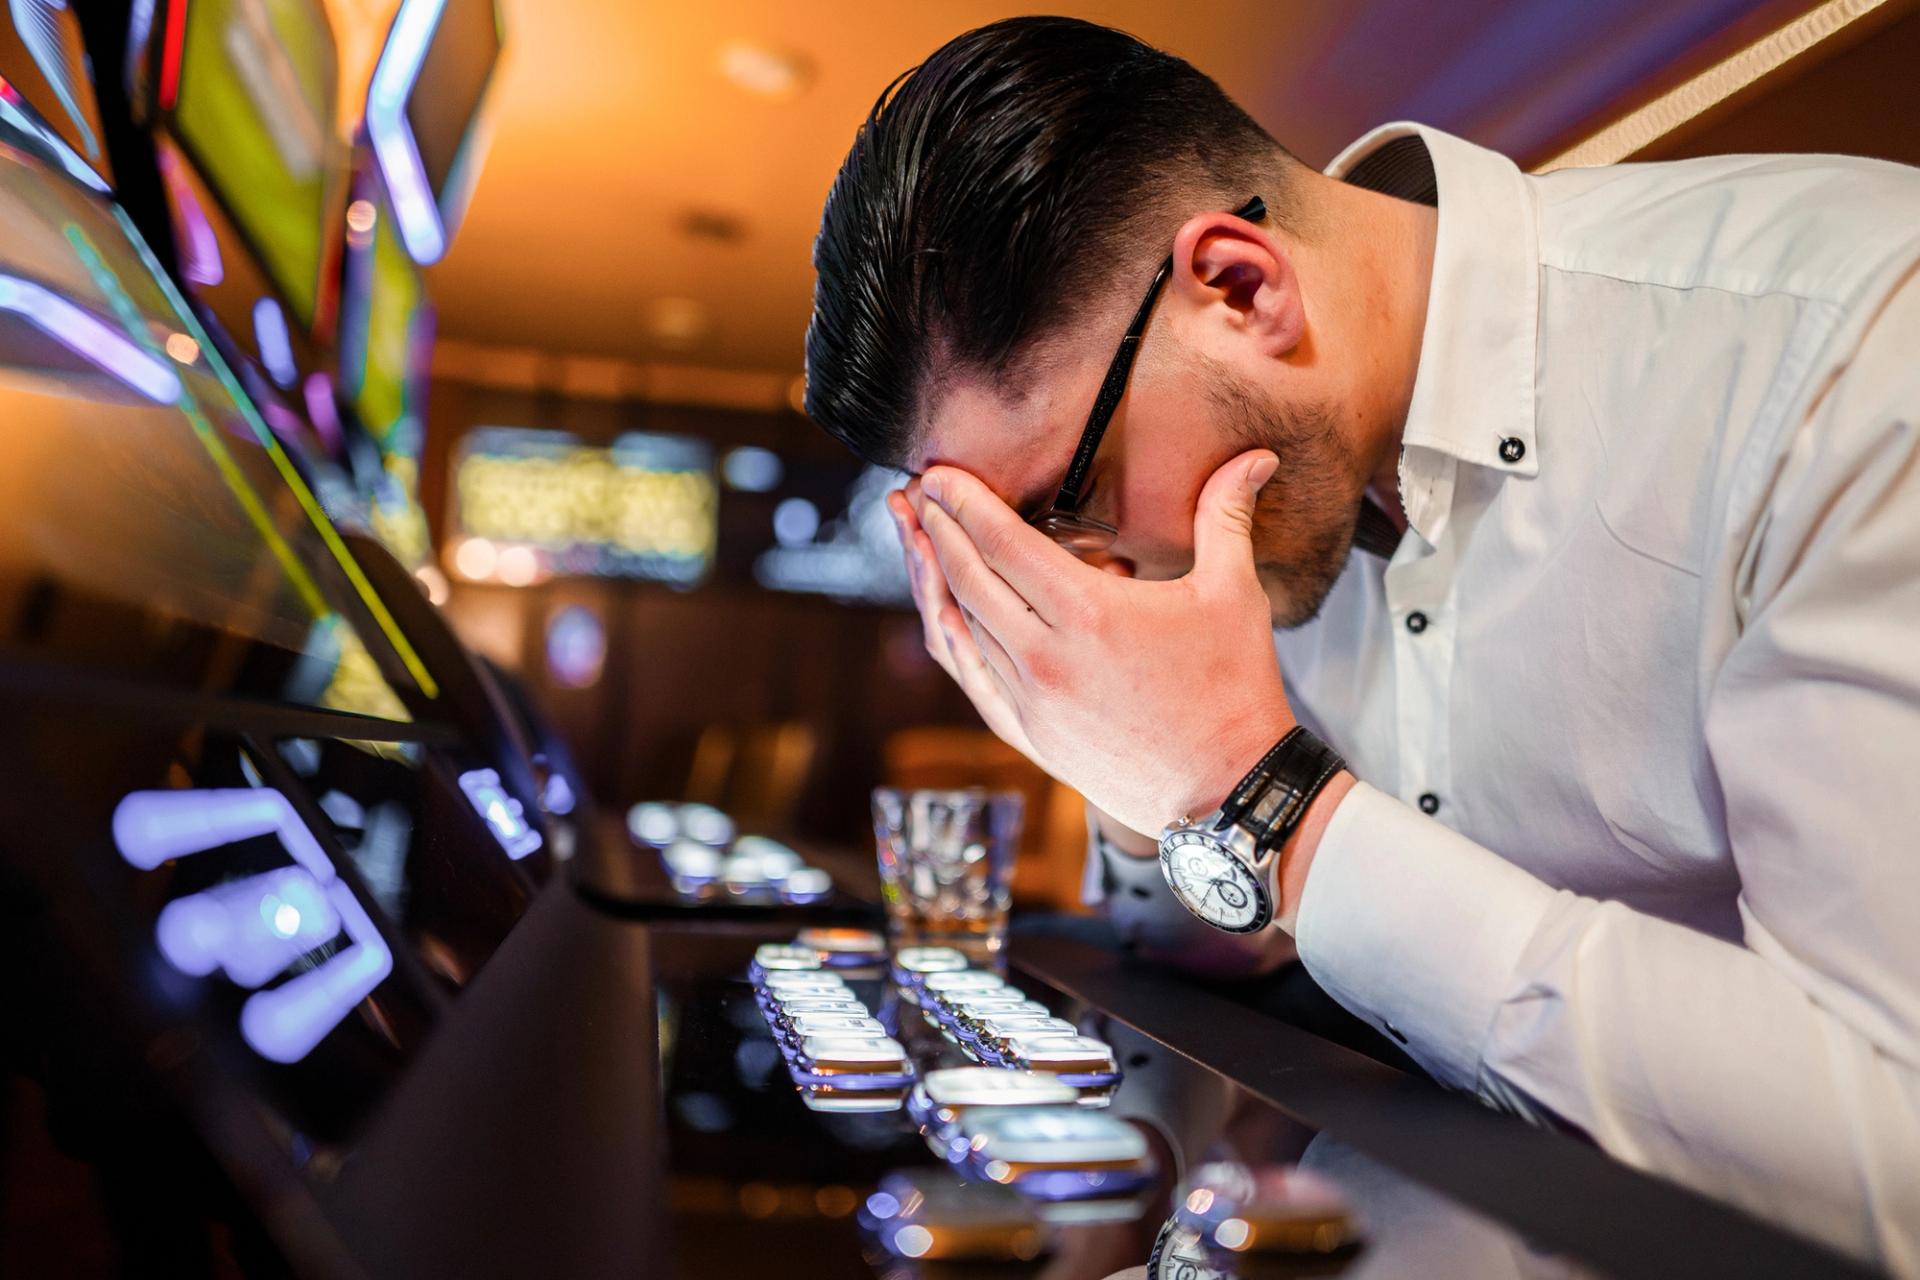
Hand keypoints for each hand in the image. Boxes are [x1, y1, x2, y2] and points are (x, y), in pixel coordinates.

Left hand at [907, 450, 1295, 836]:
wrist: (1230, 791)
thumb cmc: (1235, 690)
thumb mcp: (1233, 594)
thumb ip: (1226, 515)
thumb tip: (1257, 455)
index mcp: (1089, 614)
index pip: (1003, 544)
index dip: (965, 504)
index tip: (937, 473)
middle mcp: (1045, 658)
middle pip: (968, 580)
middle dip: (935, 529)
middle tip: (911, 492)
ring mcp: (1031, 702)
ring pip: (960, 628)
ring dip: (930, 578)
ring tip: (911, 538)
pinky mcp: (1029, 736)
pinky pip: (971, 676)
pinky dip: (949, 636)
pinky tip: (938, 610)